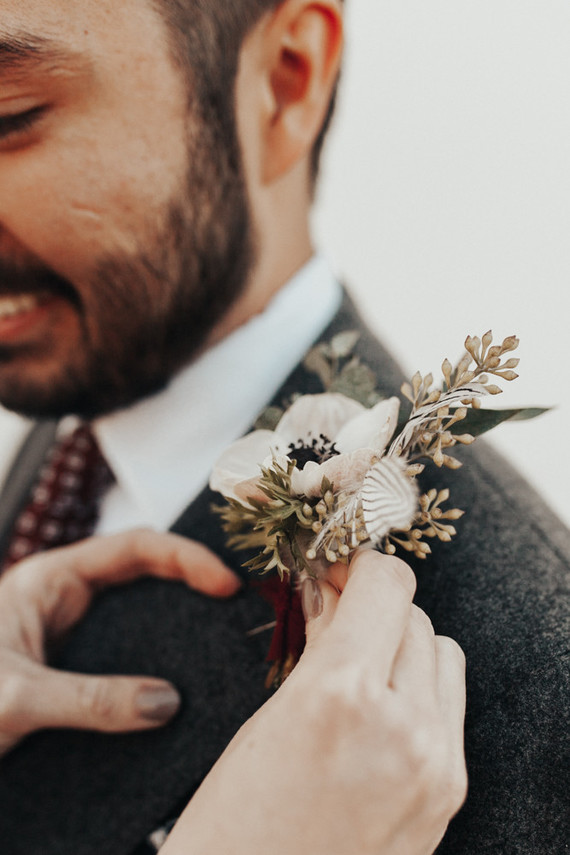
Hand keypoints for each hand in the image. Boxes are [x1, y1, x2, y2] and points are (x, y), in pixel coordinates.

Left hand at [0, 529, 239, 756]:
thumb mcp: (17, 696)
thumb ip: (89, 700)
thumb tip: (164, 703)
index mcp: (51, 581)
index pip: (133, 548)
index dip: (185, 559)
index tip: (224, 584)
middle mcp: (64, 601)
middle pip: (144, 575)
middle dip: (191, 584)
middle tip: (235, 608)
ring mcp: (70, 635)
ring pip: (137, 618)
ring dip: (174, 626)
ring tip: (218, 643)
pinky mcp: (72, 670)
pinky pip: (124, 658)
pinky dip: (153, 666)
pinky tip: (176, 688)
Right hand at [162, 551, 466, 854]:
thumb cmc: (232, 829)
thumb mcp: (266, 721)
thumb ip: (318, 649)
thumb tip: (337, 596)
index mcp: (342, 697)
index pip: (387, 584)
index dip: (360, 565)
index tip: (338, 570)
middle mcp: (404, 728)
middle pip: (414, 617)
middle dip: (374, 606)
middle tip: (337, 614)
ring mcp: (436, 766)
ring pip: (442, 655)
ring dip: (405, 645)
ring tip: (360, 664)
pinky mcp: (447, 795)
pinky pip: (449, 708)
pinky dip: (420, 691)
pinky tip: (380, 709)